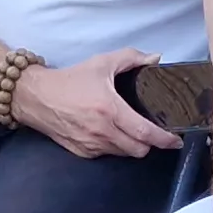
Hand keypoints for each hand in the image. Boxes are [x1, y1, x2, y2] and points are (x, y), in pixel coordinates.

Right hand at [12, 47, 181, 158]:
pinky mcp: (81, 152)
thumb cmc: (68, 80)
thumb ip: (131, 58)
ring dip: (132, 145)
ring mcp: (91, 145)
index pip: (145, 132)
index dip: (165, 139)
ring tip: (131, 131)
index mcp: (110, 109)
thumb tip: (154, 58)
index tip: (175, 140)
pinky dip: (113, 147)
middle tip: (153, 132)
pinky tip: (111, 133)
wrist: (36, 96)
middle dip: (150, 143)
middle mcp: (101, 131)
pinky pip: (106, 155)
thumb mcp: (101, 63)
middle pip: (139, 150)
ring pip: (123, 154)